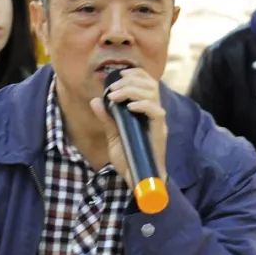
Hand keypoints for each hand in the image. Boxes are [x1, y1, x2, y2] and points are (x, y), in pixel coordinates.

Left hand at [89, 67, 167, 184]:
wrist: (138, 181)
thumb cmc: (129, 159)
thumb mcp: (113, 136)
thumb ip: (107, 118)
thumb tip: (95, 101)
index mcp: (145, 111)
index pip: (147, 82)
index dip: (135, 74)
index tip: (118, 74)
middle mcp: (154, 113)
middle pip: (150, 84)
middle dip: (130, 81)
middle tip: (112, 88)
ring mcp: (158, 122)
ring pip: (153, 94)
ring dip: (132, 90)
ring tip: (115, 95)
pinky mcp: (160, 132)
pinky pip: (156, 112)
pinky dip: (142, 105)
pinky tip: (129, 107)